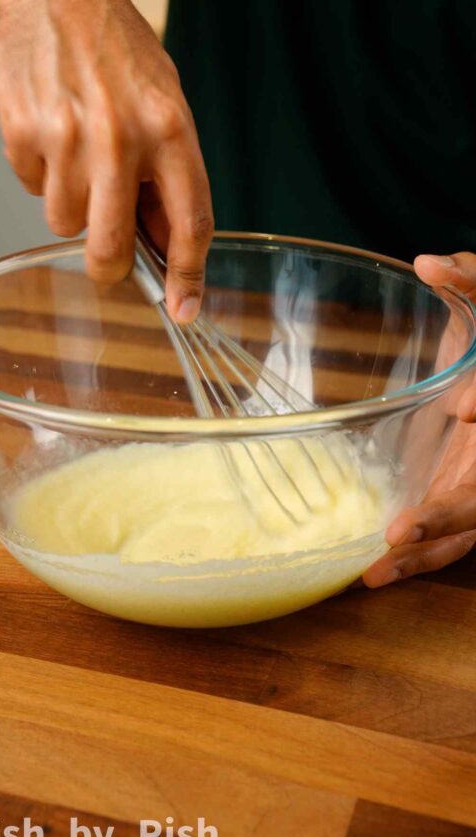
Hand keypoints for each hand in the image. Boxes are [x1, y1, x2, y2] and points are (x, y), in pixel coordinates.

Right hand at [0, 0, 212, 322]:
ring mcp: (69, 137)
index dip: (188, 275)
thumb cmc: (118, 51)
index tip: (184, 308)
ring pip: (65, 223)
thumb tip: (165, 248)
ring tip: (77, 151)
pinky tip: (50, 129)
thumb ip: (168, 177)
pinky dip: (41, 171)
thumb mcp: (165, 105)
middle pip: (112, 247)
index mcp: (171, 130)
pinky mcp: (24, 133)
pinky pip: (32, 188)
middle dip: (109, 265)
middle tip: (108, 257)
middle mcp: (122, 139)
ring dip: (72, 203)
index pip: (190, 222)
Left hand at [364, 252, 475, 587]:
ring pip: (467, 529)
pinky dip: (413, 559)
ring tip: (378, 567)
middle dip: (453, 511)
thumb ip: (470, 280)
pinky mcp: (461, 501)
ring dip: (426, 552)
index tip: (465, 408)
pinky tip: (370, 573)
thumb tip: (428, 263)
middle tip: (406, 524)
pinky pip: (444, 542)